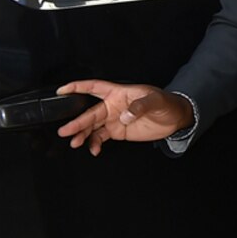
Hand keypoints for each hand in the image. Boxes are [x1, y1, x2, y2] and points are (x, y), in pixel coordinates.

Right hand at [53, 81, 194, 155]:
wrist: (175, 118)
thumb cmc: (165, 103)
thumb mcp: (155, 100)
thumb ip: (139, 106)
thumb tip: (125, 116)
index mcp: (118, 93)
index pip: (94, 87)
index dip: (77, 87)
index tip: (61, 90)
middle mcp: (112, 106)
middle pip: (90, 112)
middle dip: (77, 122)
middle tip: (65, 130)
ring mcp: (113, 119)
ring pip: (92, 126)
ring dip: (82, 134)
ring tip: (75, 142)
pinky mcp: (117, 131)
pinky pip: (100, 137)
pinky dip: (95, 144)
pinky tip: (93, 150)